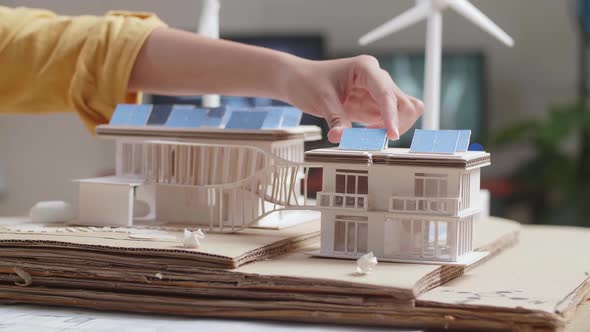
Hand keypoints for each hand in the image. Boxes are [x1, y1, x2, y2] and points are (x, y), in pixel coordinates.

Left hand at [281, 55, 422, 142]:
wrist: (297, 80)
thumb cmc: (307, 81)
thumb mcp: (321, 100)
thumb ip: (336, 119)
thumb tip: (341, 138)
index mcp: (365, 68)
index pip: (386, 93)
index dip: (391, 115)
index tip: (392, 135)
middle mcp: (376, 78)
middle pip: (403, 102)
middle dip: (394, 122)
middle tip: (372, 139)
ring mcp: (376, 92)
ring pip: (401, 112)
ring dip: (391, 127)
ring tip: (367, 136)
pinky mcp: (372, 106)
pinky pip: (388, 120)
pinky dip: (383, 131)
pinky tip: (367, 135)